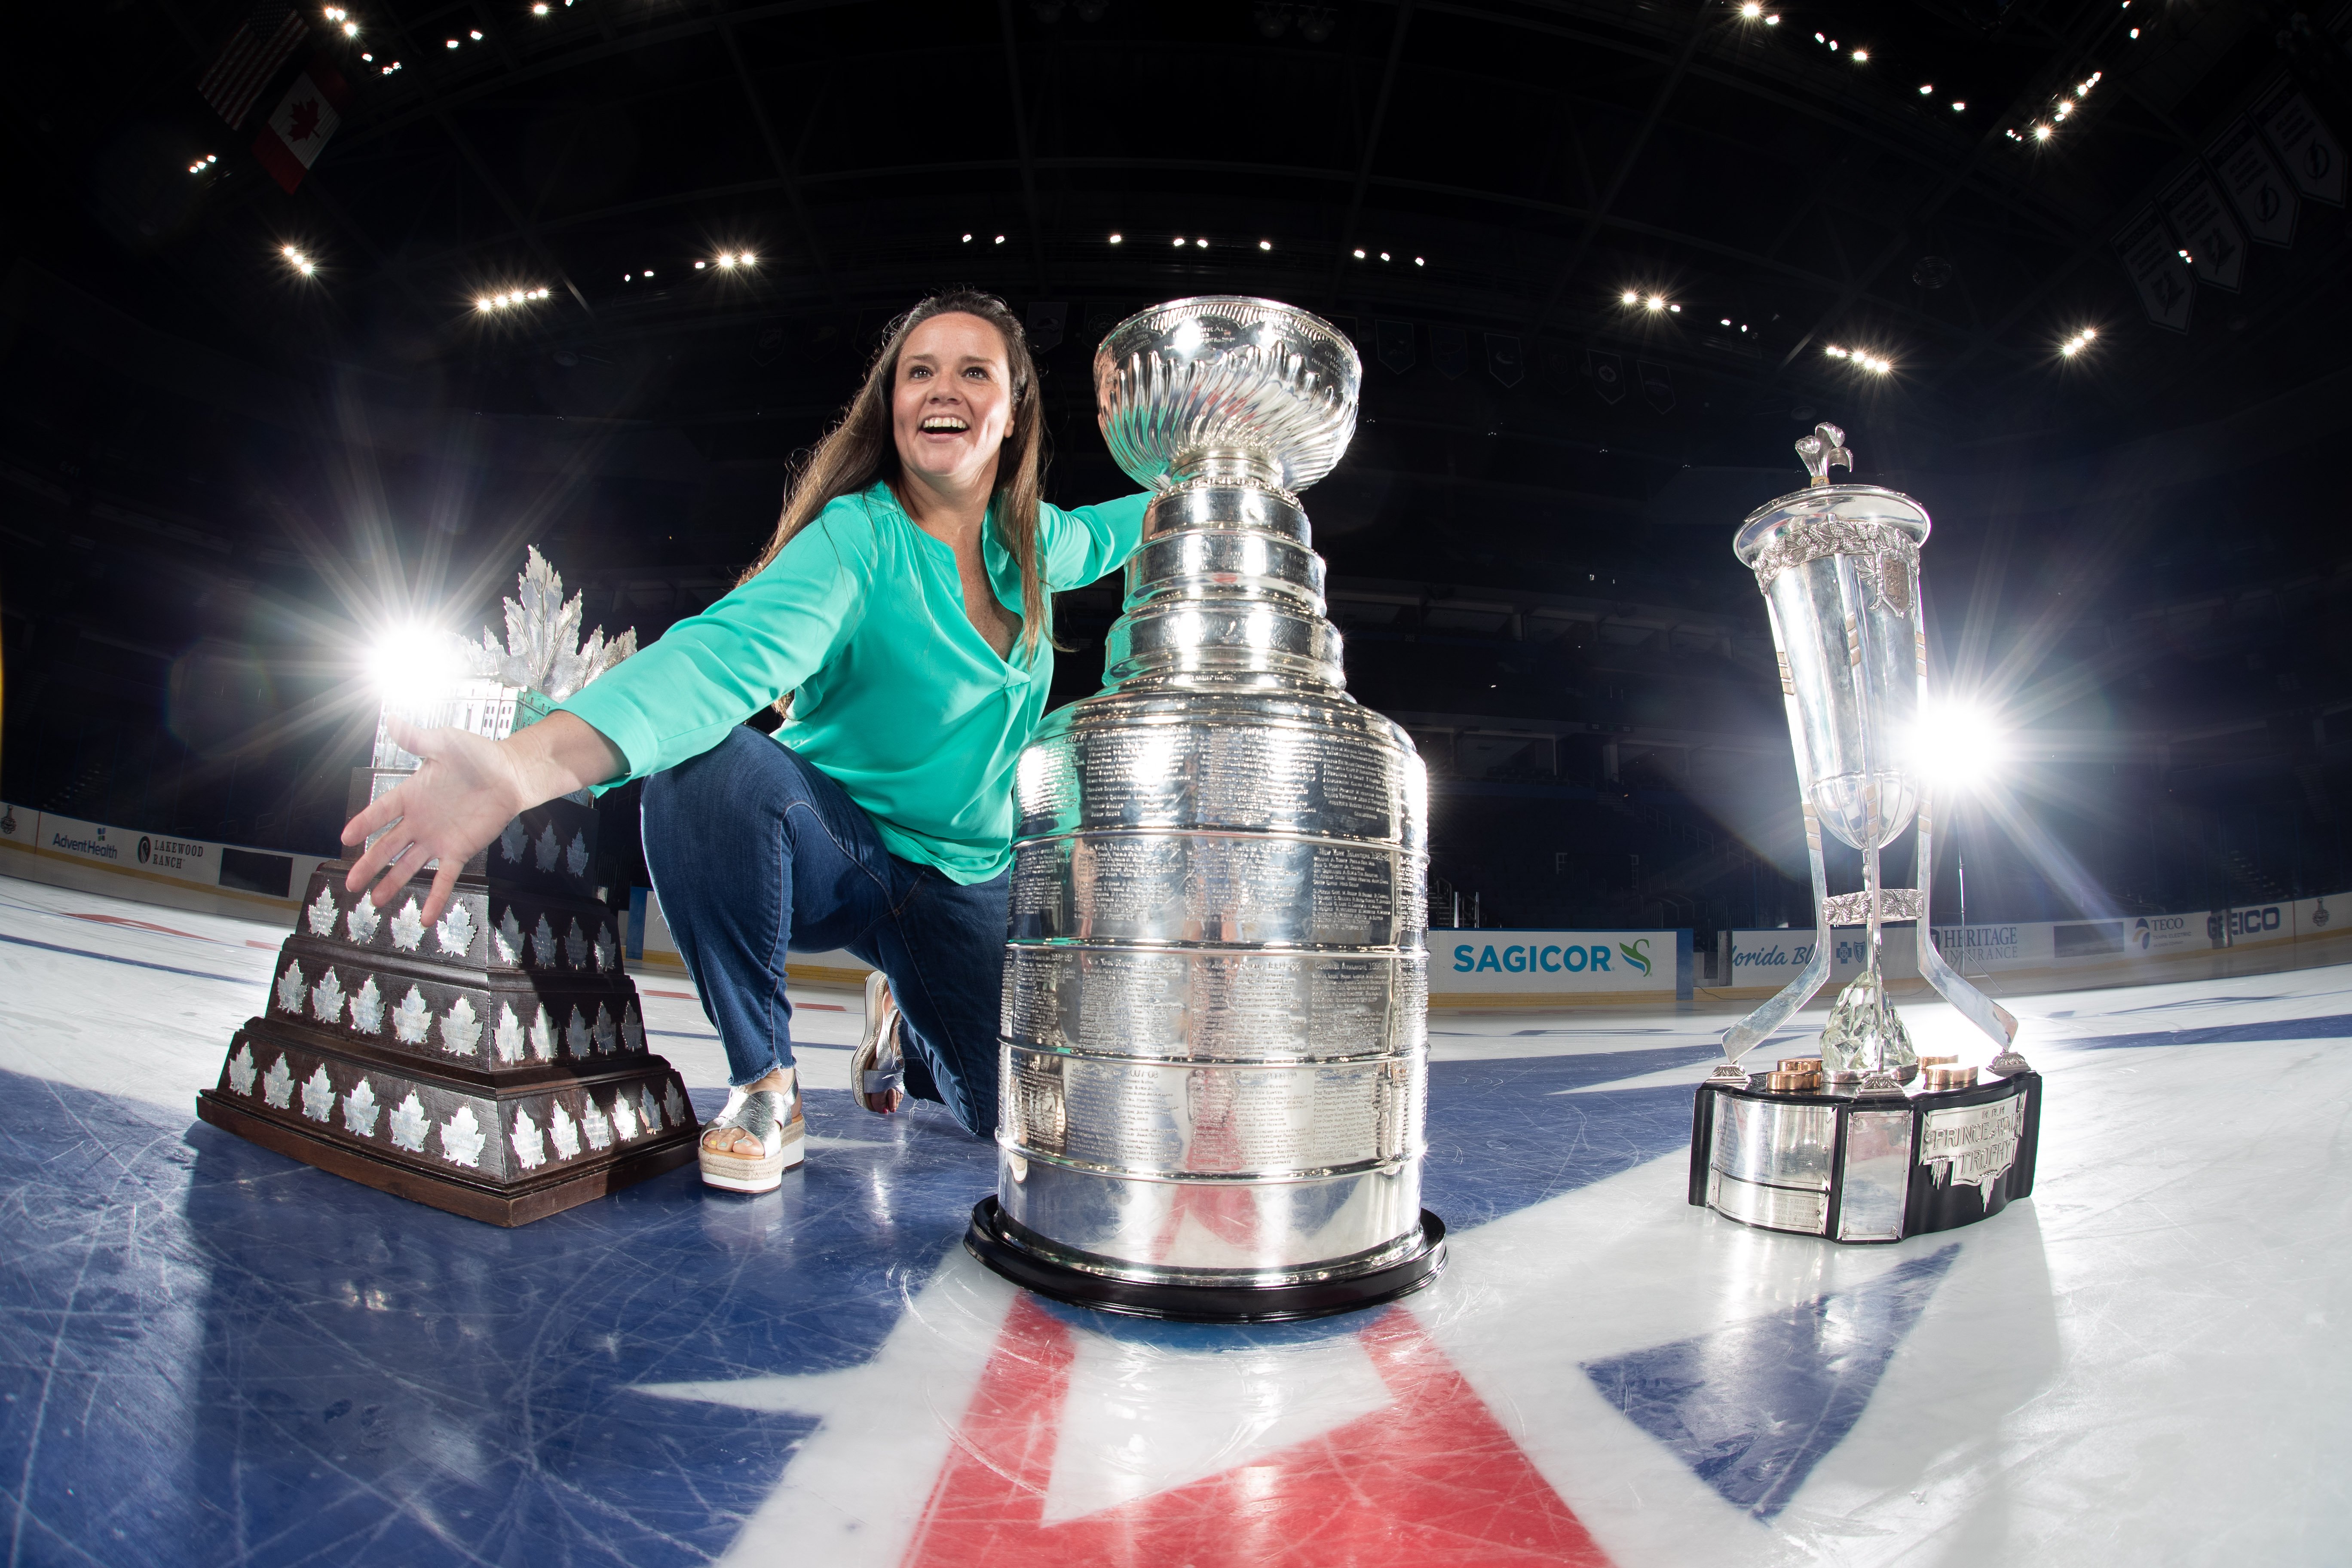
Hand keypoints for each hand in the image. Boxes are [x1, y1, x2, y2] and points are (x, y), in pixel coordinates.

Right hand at [341, 717, 528, 926]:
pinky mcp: (459, 850)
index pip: (380, 812)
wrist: (510, 774)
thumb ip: (416, 738)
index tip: (345, 838)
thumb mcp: (444, 743)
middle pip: (387, 846)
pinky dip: (435, 897)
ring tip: (375, 903)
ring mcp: (437, 838)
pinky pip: (444, 878)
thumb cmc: (478, 756)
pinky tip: (426, 918)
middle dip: (367, 865)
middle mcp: (419, 820)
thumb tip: (392, 719)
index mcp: (411, 794)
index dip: (363, 824)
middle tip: (348, 883)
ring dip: (392, 883)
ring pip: (409, 866)